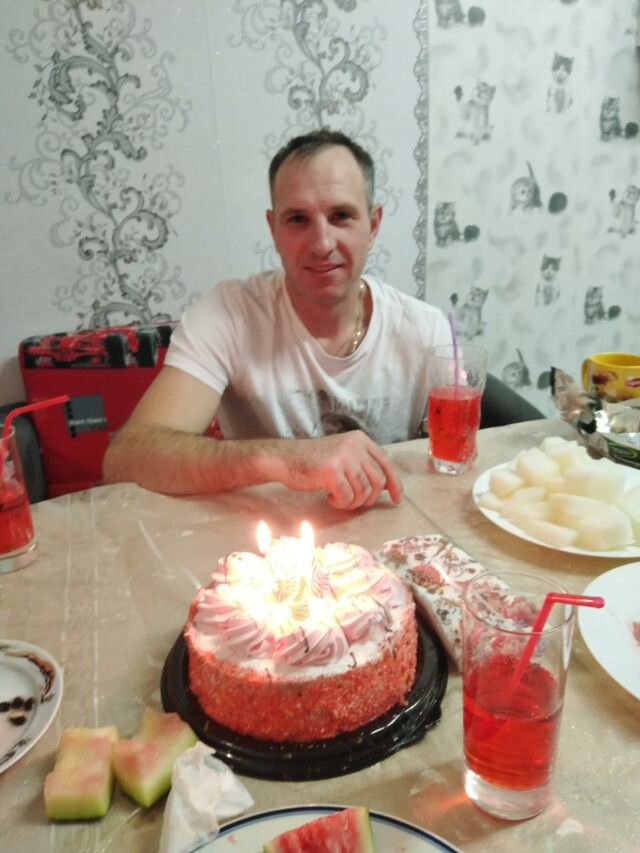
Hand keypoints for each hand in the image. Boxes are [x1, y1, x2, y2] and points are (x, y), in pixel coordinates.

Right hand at [279, 431, 402, 509]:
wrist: (285, 459)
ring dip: (352, 502)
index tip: (397, 499)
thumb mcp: (344, 454)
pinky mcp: (332, 471)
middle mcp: (355, 446)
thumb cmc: (314, 461)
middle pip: (378, 481)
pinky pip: (347, 497)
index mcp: (360, 440)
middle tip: (354, 502)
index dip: (395, 484)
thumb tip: (387, 486)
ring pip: (363, 492)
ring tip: (339, 499)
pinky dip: (340, 503)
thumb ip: (364, 465)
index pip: (387, 464)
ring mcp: (343, 457)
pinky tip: (330, 498)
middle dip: (369, 498)